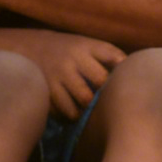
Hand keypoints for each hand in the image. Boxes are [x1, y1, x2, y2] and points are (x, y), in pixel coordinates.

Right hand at [0, 31, 127, 118]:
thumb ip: (108, 56)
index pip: (115, 58)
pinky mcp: (45, 92)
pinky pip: (63, 112)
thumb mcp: (86, 45)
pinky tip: (70, 110)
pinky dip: (68, 115)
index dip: (122, 73)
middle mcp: (72, 60)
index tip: (122, 81)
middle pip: (100, 83)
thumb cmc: (66, 50)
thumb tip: (133, 73)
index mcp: (86, 46)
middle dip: (103, 93)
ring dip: (86, 109)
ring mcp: (57, 76)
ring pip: (82, 102)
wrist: (27, 48)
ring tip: (85, 108)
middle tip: (102, 99)